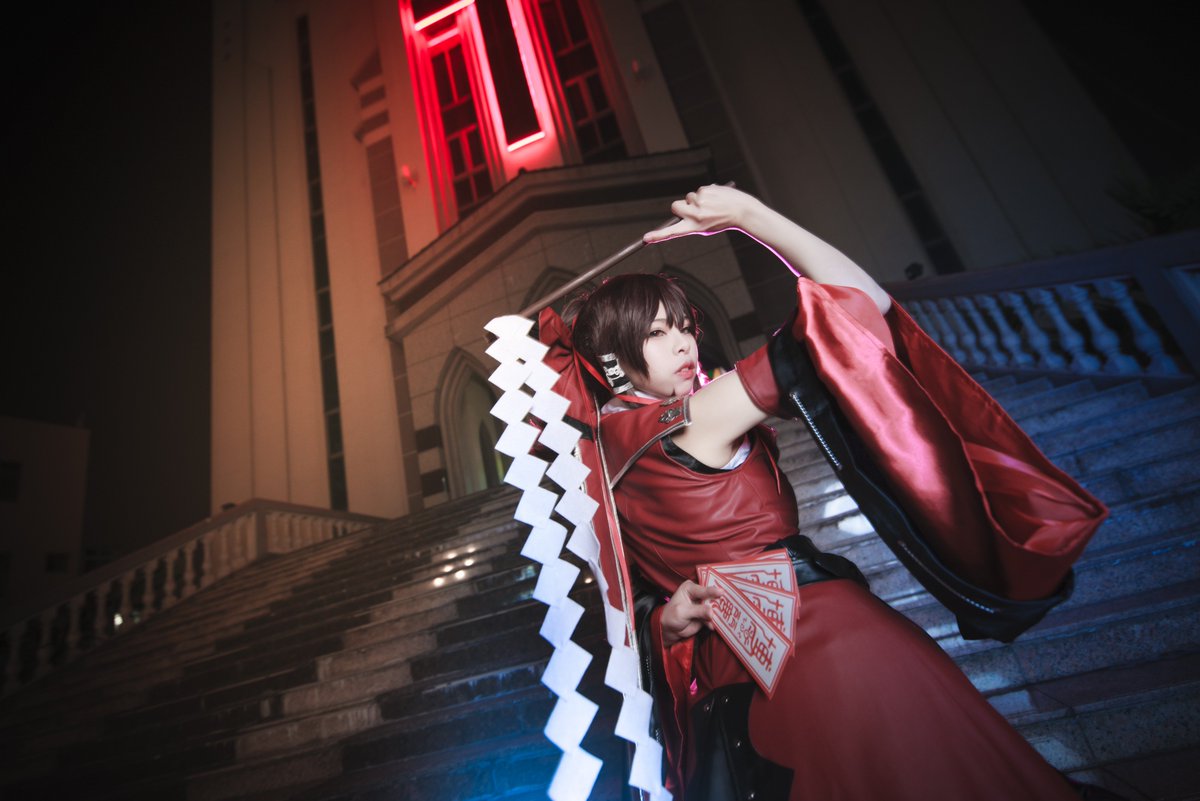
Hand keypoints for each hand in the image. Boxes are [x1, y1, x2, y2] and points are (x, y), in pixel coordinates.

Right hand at [643, 185, 761, 243]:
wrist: (742, 211)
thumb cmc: (722, 221)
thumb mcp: (705, 226)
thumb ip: (691, 219)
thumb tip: (681, 207)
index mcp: (694, 228)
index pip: (672, 232)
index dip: (658, 235)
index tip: (646, 239)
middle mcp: (695, 216)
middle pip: (675, 206)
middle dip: (682, 206)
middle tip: (696, 210)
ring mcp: (699, 202)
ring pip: (689, 196)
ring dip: (697, 199)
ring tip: (712, 205)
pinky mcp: (705, 190)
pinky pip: (699, 190)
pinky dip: (706, 192)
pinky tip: (717, 198)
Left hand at [660, 579, 723, 645]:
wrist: (670, 630)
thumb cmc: (672, 616)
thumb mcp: (682, 612)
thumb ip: (698, 611)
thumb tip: (711, 612)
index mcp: (690, 588)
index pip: (703, 589)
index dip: (712, 591)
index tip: (721, 592)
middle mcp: (698, 594)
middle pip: (712, 596)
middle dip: (719, 601)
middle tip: (728, 603)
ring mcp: (704, 605)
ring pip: (714, 607)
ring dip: (719, 612)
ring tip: (724, 616)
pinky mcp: (706, 615)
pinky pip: (713, 618)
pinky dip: (714, 622)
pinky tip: (713, 626)